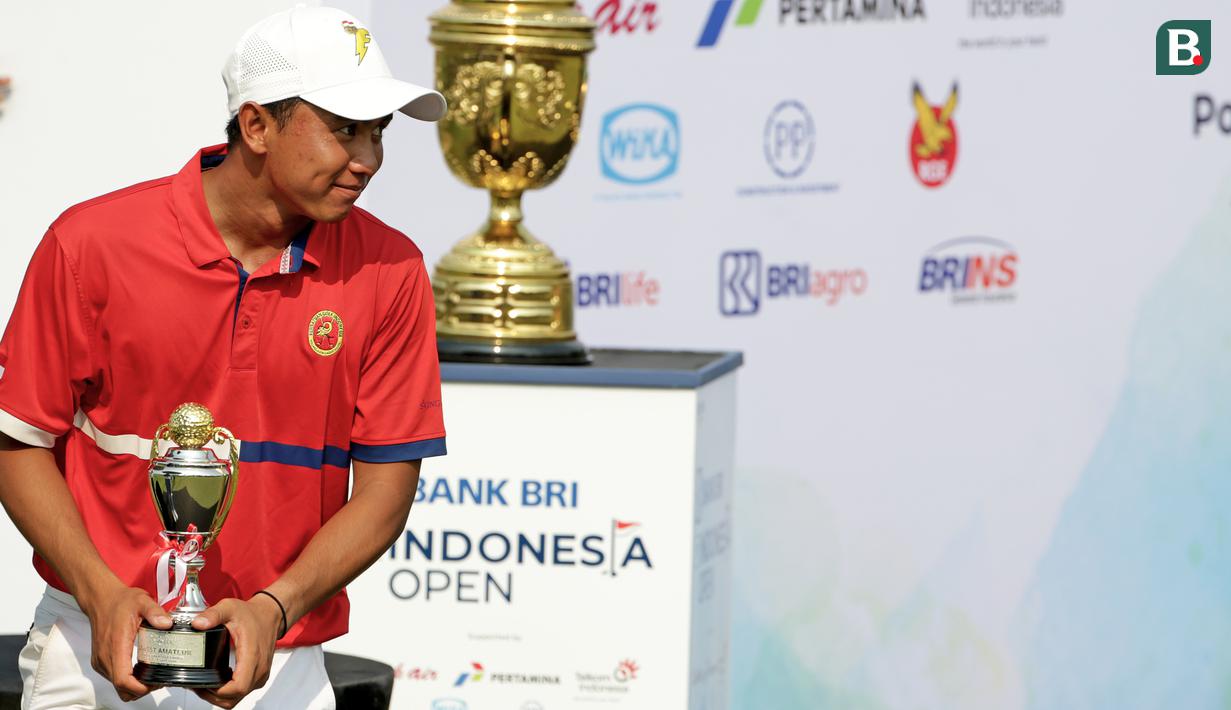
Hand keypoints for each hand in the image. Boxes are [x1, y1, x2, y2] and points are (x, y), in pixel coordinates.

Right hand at [78, 582, 171, 702]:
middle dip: (141, 690)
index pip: (123, 680)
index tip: (155, 684)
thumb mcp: (142, 602)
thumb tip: (167, 624)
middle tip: (159, 680)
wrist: (101, 599)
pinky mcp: (100, 661)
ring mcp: (101, 661)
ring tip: (152, 675)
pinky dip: (127, 679)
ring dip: (134, 686)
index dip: (139, 688)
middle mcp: (105, 657)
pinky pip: (114, 678)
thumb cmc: (120, 602)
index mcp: (115, 645)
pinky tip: (140, 670)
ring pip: (117, 686)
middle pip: (121, 688)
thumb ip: (155, 612)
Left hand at [189, 596, 281, 707]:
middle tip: (197, 685)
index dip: (217, 691)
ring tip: (204, 684)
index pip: (237, 687)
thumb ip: (213, 614)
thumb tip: (197, 623)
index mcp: (252, 655)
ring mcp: (260, 675)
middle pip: (234, 698)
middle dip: (212, 696)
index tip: (203, 683)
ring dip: (219, 696)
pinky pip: (241, 692)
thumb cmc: (253, 614)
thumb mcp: (230, 608)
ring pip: (237, 698)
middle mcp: (259, 669)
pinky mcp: (258, 676)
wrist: (270, 615)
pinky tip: (216, 682)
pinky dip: (227, 693)